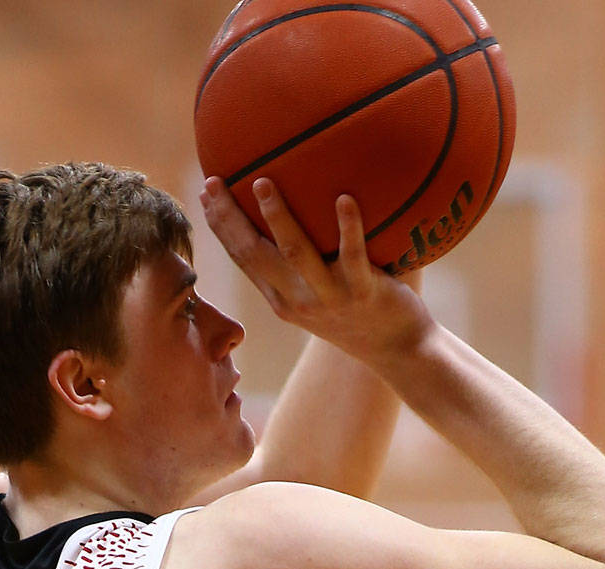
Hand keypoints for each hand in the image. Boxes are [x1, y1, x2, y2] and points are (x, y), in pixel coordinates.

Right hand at [200, 175, 430, 363]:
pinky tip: (344, 198)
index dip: (221, 227)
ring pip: (296, 255)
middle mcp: (299, 301)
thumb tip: (292, 204)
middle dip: (231, 219)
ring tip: (262, 184)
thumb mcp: (320, 293)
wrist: (399, 350)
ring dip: (277, 218)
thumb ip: (303, 261)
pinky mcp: (363, 294)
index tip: (205, 193)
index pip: (243, 258)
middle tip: (215, 183)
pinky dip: (349, 227)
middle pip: (255, 255)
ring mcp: (330, 298)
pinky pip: (353, 256)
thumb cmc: (360, 312)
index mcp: (283, 299)